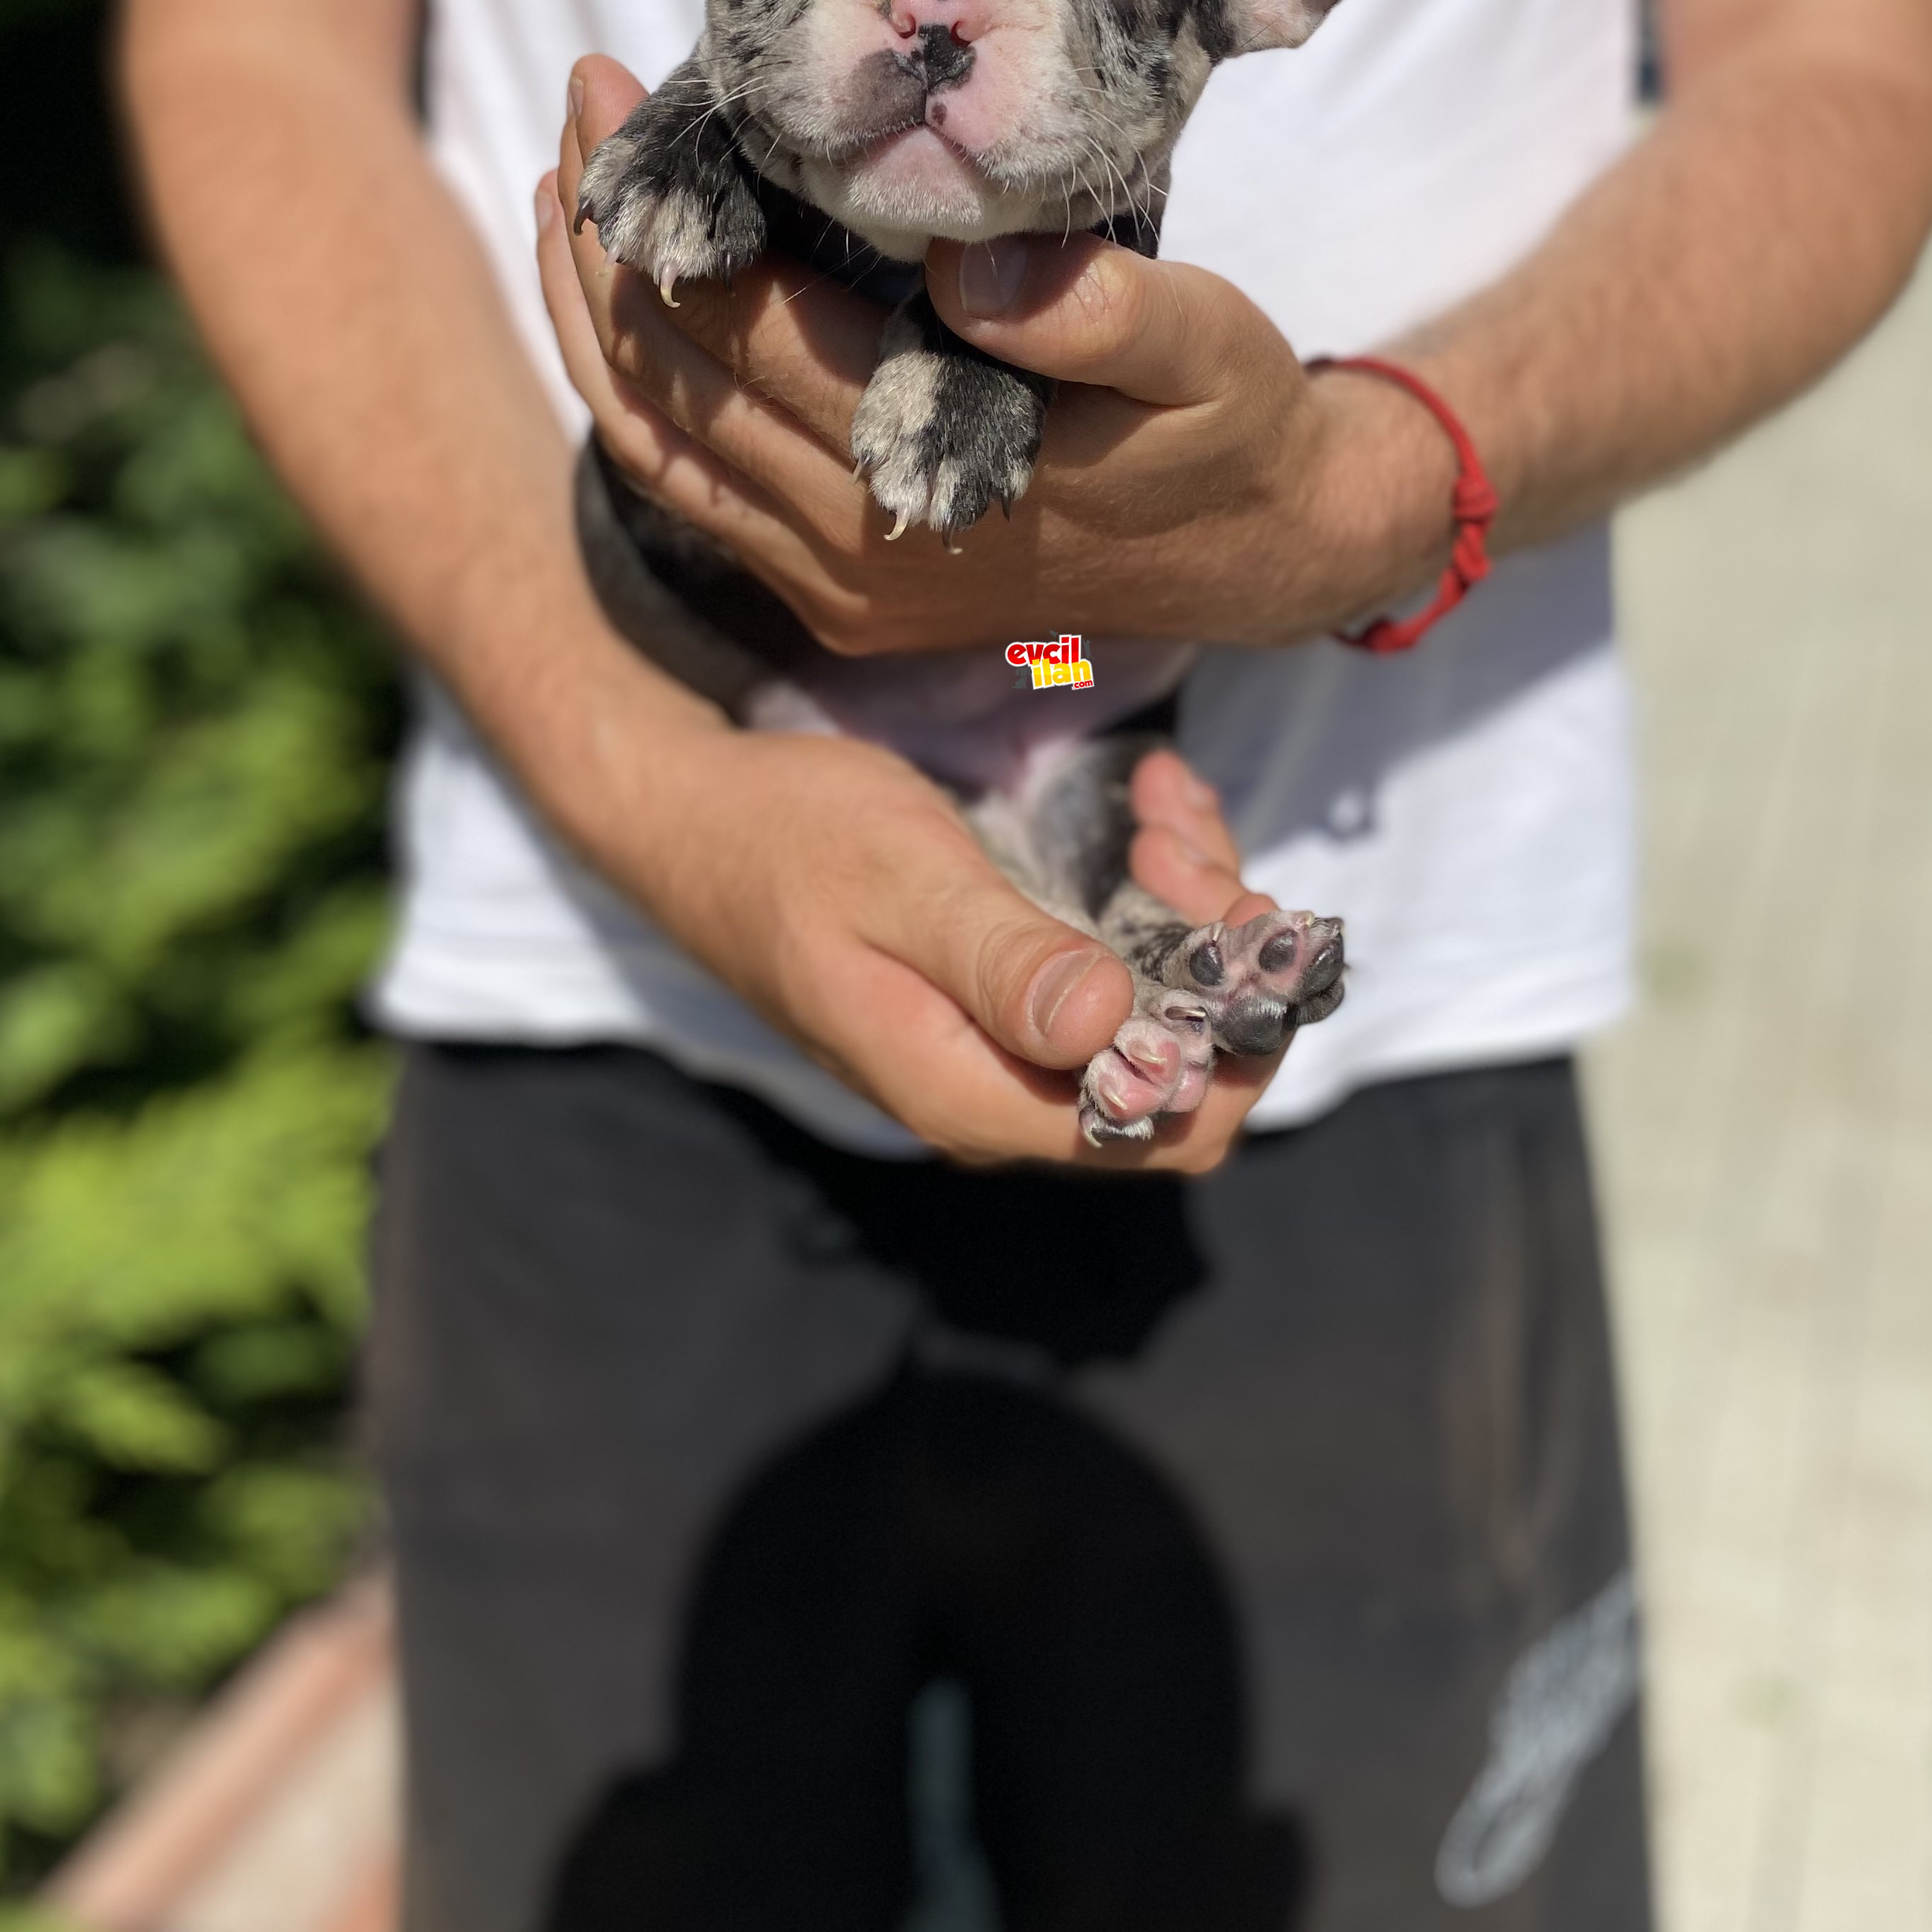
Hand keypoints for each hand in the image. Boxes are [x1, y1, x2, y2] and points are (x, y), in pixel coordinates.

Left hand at [540, 57, 1453, 655]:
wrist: (1254, 554)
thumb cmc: (1226, 425)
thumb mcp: (1210, 353)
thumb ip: (1106, 316)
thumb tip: (971, 265)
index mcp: (928, 482)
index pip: (751, 335)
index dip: (666, 214)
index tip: (613, 91)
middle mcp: (852, 553)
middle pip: (670, 385)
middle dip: (602, 239)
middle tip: (579, 103)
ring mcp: (828, 585)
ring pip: (653, 443)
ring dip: (589, 314)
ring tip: (562, 184)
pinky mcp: (825, 590)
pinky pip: (689, 487)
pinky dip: (632, 385)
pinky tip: (616, 295)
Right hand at [582, 702, 1291, 1167]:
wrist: (696, 821)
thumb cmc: (788, 841)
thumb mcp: (902, 880)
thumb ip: (1003, 959)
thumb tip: (1112, 1021)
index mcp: (971, 1093)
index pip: (1171, 1128)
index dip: (1235, 1036)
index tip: (1229, 910)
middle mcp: (998, 1096)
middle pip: (1183, 1074)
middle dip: (1217, 958)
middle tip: (1178, 836)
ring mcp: (1000, 1052)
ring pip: (1158, 1017)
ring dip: (1189, 913)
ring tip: (1158, 804)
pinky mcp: (1000, 1002)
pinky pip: (1114, 975)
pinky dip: (1151, 898)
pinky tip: (1140, 810)